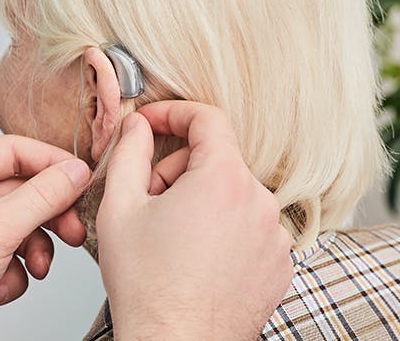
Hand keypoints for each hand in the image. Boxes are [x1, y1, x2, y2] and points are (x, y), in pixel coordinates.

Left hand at [0, 135, 90, 339]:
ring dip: (32, 251)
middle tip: (73, 230)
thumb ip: (42, 196)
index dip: (49, 163)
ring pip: (18, 228)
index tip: (81, 177)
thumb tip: (75, 172)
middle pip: (19, 192)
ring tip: (36, 269)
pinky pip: (8, 257)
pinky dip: (12, 275)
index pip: (10, 151)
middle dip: (47, 216)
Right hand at [97, 102, 292, 340]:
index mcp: (223, 180)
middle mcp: (259, 202)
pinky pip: (249, 226)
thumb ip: (129, 152)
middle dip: (178, 169)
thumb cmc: (146, 285)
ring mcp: (274, 236)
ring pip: (232, 194)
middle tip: (148, 199)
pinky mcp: (279, 264)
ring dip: (200, 200)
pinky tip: (195, 256)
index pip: (208, 119)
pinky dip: (222, 229)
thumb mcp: (120, 206)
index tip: (152, 122)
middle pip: (217, 160)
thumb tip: (137, 125)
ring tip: (170, 235)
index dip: (174, 113)